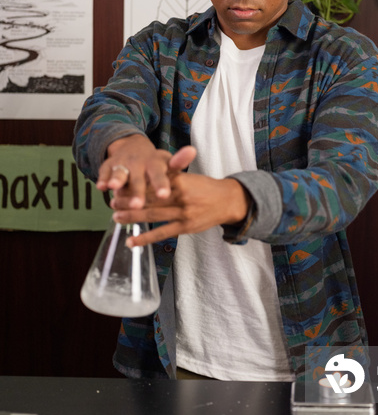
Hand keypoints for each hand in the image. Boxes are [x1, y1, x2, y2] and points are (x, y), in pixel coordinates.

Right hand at [96, 134, 195, 208]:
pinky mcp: (108, 165)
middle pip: (138, 179)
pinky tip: (101, 186)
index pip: (159, 175)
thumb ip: (178, 162)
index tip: (163, 195)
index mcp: (154, 164)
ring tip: (114, 188)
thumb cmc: (154, 162)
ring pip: (120, 173)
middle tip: (138, 205)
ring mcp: (122, 163)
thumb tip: (193, 150)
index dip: (160, 185)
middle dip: (137, 191)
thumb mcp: (167, 162)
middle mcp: (138, 163)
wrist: (131, 147)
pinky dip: (102, 178)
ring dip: (117, 181)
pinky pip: (104, 171)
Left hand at [112, 173, 250, 246]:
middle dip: (129, 201)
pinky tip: (131, 241)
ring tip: (116, 217)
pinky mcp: (185, 227)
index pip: (154, 182)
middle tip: (112, 202)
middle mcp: (181, 196)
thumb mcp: (189, 176)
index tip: (120, 185)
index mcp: (181, 180)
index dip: (136, 185)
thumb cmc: (205, 187)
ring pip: (153, 215)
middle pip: (150, 198)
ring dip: (133, 217)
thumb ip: (170, 173)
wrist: (228, 201)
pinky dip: (145, 238)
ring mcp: (183, 213)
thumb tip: (146, 173)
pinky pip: (162, 233)